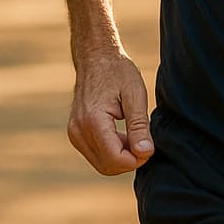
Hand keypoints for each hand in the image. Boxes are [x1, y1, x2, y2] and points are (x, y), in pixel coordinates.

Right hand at [68, 50, 154, 175]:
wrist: (95, 57)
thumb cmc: (117, 71)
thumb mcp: (135, 95)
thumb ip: (139, 126)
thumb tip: (145, 153)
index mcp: (93, 120)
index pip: (115, 159)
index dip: (137, 159)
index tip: (149, 145)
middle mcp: (79, 130)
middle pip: (107, 166)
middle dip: (129, 161)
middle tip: (145, 142)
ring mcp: (74, 133)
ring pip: (101, 164)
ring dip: (121, 158)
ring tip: (134, 135)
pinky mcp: (75, 133)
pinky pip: (95, 155)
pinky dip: (112, 152)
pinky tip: (123, 135)